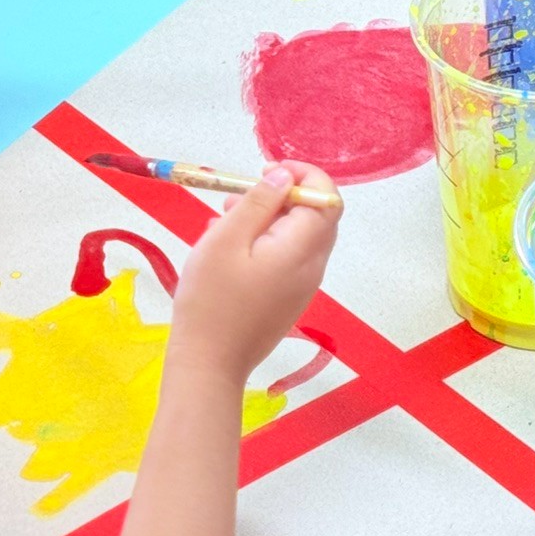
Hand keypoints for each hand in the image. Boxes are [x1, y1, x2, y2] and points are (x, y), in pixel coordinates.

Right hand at [166, 164, 340, 387]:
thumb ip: (259, 202)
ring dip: (268, 218)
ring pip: (299, 236)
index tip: (265, 171)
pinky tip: (229, 249)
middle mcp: (312, 267)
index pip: (326, 196)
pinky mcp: (288, 300)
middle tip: (239, 196)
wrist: (208, 364)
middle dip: (281, 195)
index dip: (302, 174)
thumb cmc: (212, 299)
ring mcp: (302, 287)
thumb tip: (286, 177)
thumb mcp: (227, 239)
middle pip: (316, 215)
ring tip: (224, 218)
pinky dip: (265, 242)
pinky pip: (288, 258)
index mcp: (302, 248)